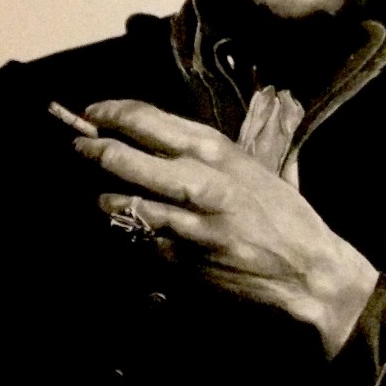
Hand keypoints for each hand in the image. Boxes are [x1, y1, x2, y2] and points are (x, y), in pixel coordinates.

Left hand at [74, 99, 377, 356]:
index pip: (148, 121)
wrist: (308, 273)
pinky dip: (126, 233)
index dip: (112, 113)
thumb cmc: (284, 217)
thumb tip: (163, 134)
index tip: (94, 112)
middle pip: (122, 158)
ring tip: (101, 195)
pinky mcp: (180, 260)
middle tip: (77, 145)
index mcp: (217, 152)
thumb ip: (209, 152)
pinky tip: (126, 230)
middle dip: (91, 149)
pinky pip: (136, 240)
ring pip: (120, 202)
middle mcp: (199, 183)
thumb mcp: (252, 169)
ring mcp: (186, 224)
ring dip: (104, 196)